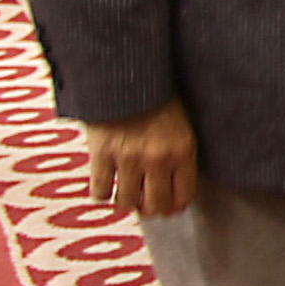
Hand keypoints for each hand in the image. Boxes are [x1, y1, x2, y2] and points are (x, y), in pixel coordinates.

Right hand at [87, 100, 197, 217]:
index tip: (169, 206)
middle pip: (155, 206)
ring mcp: (128, 157)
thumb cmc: (158, 100)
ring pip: (126, 202)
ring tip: (126, 191)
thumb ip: (180, 156)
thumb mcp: (181, 125)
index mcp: (183, 150)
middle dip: (151, 208)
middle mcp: (158, 158)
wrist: (127, 76)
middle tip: (145, 203)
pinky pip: (100, 191)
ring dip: (126, 201)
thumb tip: (175, 195)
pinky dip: (102, 193)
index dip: (175, 206)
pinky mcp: (101, 154)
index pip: (184, 196)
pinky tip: (107, 183)